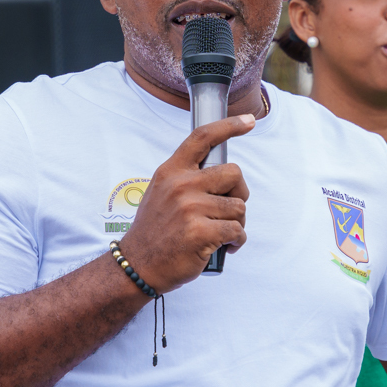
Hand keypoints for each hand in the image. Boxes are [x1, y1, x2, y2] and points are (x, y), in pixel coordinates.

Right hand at [117, 115, 254, 294]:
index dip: (229, 126)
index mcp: (171, 171)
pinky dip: (237, 241)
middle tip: (230, 209)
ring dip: (237, 223)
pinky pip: (237, 230)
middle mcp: (181, 185)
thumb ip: (185, 178)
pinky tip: (224, 246)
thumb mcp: (160, 193)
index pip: (202, 138)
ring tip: (220, 233)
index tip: (249, 122)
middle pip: (234, 173)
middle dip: (240, 193)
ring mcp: (191, 208)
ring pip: (239, 207)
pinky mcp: (201, 232)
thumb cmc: (154, 232)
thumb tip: (219, 173)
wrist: (137, 265)